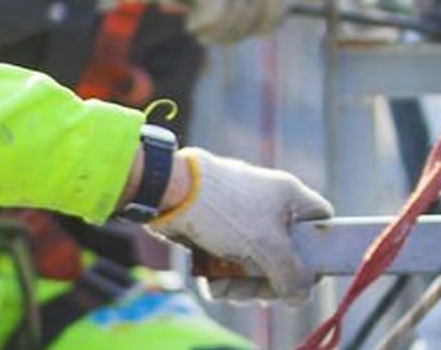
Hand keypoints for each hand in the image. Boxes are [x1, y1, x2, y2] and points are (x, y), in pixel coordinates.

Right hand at [102, 0, 286, 43]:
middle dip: (242, 31)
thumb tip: (274, 25)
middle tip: (214, 37)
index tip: (232, 33)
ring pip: (241, 14)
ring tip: (197, 30)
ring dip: (219, 32)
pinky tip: (189, 22)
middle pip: (267, 8)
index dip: (260, 26)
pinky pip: (221, 11)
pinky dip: (206, 26)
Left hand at [147, 148, 331, 302]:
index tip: (307, 276)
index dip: (321, 253)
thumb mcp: (268, 246)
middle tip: (258, 295)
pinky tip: (215, 286)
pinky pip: (228, 261)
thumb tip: (299, 297)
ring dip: (243, 285)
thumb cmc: (225, 211)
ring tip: (228, 290)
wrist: (167, 192)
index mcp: (289, 197)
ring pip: (255, 264)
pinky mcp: (214, 231)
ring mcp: (240, 219)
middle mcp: (268, 206)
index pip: (322, 224)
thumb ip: (292, 275)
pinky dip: (223, 277)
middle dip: (270, 282)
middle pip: (286, 256)